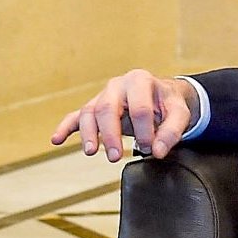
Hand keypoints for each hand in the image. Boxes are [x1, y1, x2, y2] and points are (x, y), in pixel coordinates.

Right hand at [52, 70, 196, 161]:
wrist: (161, 95)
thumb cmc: (168, 103)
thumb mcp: (180, 113)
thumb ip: (172, 131)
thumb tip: (158, 151)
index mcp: (139, 80)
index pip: (139, 108)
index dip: (145, 131)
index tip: (150, 150)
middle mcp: (117, 85)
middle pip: (107, 108)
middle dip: (109, 134)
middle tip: (114, 156)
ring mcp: (102, 95)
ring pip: (89, 113)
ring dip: (88, 134)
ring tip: (90, 152)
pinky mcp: (93, 107)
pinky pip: (76, 116)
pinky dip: (65, 128)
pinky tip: (57, 140)